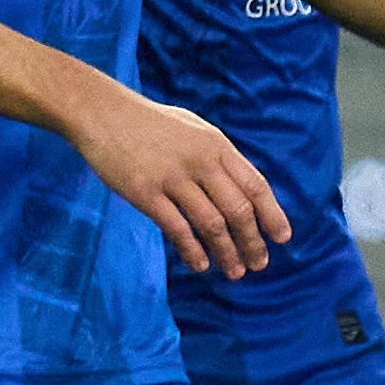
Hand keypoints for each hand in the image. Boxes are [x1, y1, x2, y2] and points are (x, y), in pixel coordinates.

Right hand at [73, 93, 286, 276]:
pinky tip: (201, 265)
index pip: (256, 185)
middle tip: (259, 264)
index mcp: (216, 146)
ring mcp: (172, 177)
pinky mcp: (145, 192)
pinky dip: (192, 250)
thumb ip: (218, 157)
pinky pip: (177, 228)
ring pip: (211, 223)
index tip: (282, 238)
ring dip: (227, 252)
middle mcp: (200, 161)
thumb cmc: (150, 123)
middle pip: (238, 209)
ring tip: (235, 271)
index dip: (273, 214)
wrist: (102, 112)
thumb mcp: (194, 129)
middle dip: (252, 241)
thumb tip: (243, 190)